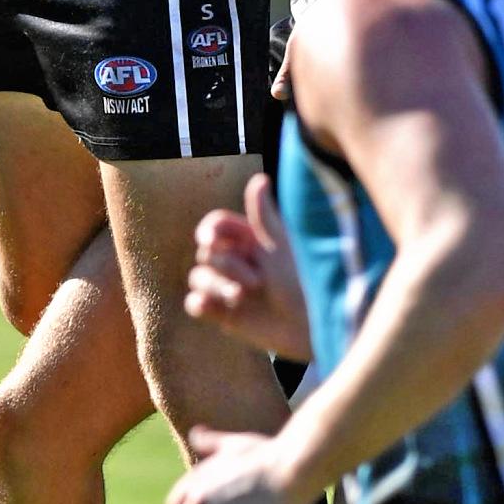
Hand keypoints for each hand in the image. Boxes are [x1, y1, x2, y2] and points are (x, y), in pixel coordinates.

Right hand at [186, 175, 310, 358]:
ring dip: (216, 286)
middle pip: (206, 253)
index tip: (210, 238)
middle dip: (226, 266)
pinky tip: (208, 306)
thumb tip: (260, 179)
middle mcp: (235, 260)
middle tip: (255, 282)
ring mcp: (226, 286)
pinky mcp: (222, 312)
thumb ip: (264, 216)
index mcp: (248, 239)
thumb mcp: (280, 247)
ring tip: (240, 298)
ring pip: (198, 278)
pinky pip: (194, 303)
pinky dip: (198, 303)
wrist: (309, 324)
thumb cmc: (302, 281)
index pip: (215, 226)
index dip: (209, 230)